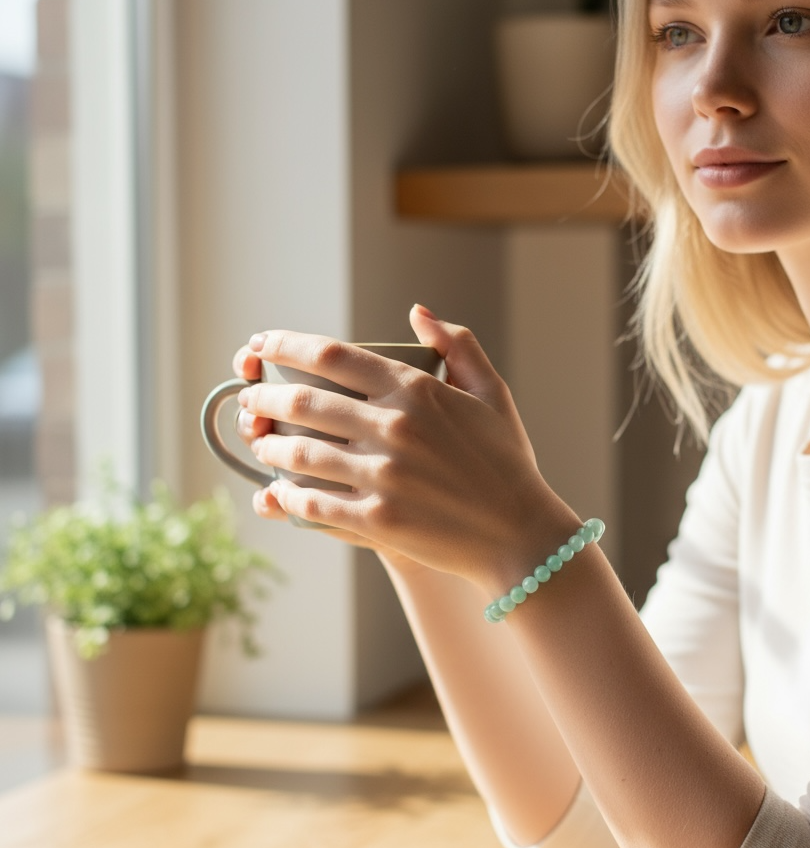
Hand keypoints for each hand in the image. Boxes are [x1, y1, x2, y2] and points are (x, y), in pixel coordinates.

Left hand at [236, 305, 576, 588]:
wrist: (519, 534)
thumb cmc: (505, 462)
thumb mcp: (491, 394)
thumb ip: (458, 345)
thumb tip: (418, 312)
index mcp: (416, 390)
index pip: (330, 355)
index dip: (283, 345)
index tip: (260, 345)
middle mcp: (394, 427)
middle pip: (301, 401)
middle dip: (262, 397)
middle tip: (251, 400)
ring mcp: (383, 476)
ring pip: (297, 454)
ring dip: (268, 447)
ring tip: (262, 445)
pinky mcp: (376, 521)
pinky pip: (311, 504)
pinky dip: (286, 497)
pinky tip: (278, 492)